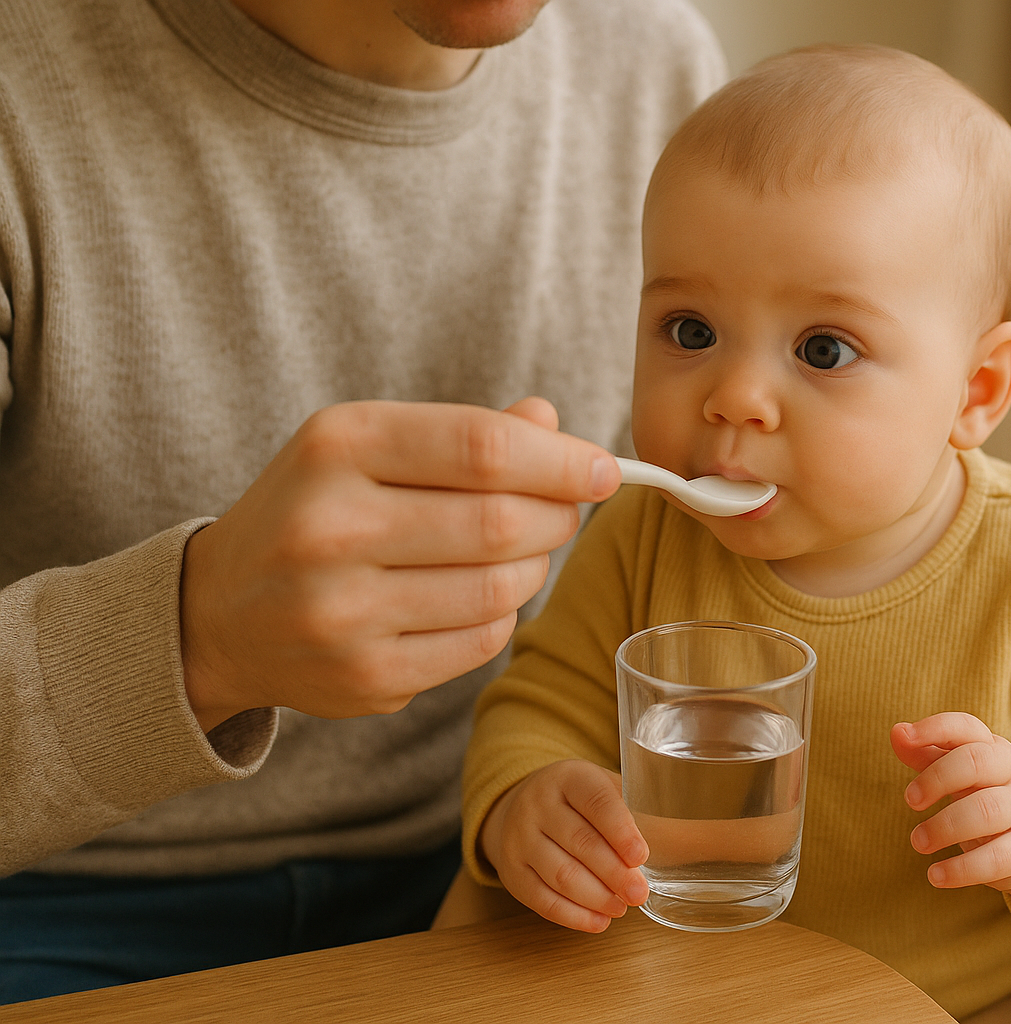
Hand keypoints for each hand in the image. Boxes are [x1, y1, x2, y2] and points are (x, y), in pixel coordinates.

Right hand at [179, 397, 619, 729]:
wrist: (218, 612)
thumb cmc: (315, 511)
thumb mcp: (367, 448)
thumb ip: (463, 433)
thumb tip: (551, 422)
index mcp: (337, 446)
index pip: (484, 446)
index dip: (563, 460)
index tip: (603, 469)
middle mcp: (330, 527)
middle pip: (502, 521)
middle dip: (559, 515)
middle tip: (567, 511)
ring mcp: (343, 611)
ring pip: (501, 588)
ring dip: (535, 568)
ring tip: (523, 552)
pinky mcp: (363, 676)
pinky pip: (481, 642)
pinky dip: (502, 616)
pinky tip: (483, 598)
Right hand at [479, 760, 649, 931]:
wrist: (522, 805)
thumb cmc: (583, 801)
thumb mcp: (610, 788)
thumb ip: (649, 807)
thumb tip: (721, 834)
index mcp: (570, 777)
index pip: (596, 802)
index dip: (621, 831)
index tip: (642, 857)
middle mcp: (538, 803)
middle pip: (579, 843)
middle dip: (614, 874)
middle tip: (641, 894)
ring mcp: (518, 838)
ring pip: (559, 875)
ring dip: (596, 897)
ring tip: (623, 908)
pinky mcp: (511, 871)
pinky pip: (541, 899)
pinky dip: (573, 915)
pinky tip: (599, 921)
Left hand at [891, 713, 1010, 916]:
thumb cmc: (986, 793)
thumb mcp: (960, 771)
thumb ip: (926, 752)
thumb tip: (897, 732)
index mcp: (992, 748)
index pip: (966, 727)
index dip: (934, 728)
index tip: (904, 737)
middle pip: (976, 762)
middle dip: (936, 779)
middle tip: (910, 801)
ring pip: (986, 811)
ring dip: (944, 827)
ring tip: (918, 841)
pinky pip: (996, 859)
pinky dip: (962, 870)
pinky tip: (935, 875)